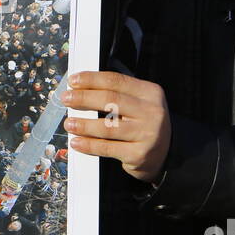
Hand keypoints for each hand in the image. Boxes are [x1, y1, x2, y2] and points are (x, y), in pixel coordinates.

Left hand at [60, 70, 169, 184]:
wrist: (167, 153)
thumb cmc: (144, 123)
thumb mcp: (139, 103)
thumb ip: (116, 94)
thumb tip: (80, 88)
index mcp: (150, 93)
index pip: (116, 81)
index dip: (91, 79)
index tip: (73, 80)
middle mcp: (151, 112)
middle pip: (110, 100)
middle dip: (83, 98)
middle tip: (66, 99)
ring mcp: (147, 134)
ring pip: (107, 127)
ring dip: (83, 124)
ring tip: (69, 123)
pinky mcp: (139, 154)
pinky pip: (107, 148)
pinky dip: (88, 145)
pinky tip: (77, 142)